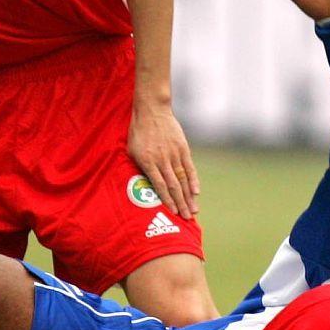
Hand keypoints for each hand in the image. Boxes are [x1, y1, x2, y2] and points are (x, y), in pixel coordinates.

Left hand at [128, 102, 199, 219]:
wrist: (152, 111)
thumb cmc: (138, 132)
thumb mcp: (132, 151)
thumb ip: (140, 168)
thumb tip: (145, 186)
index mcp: (148, 162)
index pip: (159, 186)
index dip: (167, 201)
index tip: (172, 213)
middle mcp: (162, 160)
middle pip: (173, 186)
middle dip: (180, 204)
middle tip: (186, 219)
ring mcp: (174, 154)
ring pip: (183, 179)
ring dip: (188, 197)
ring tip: (193, 210)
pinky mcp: (182, 148)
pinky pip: (189, 167)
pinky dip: (193, 180)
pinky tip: (196, 192)